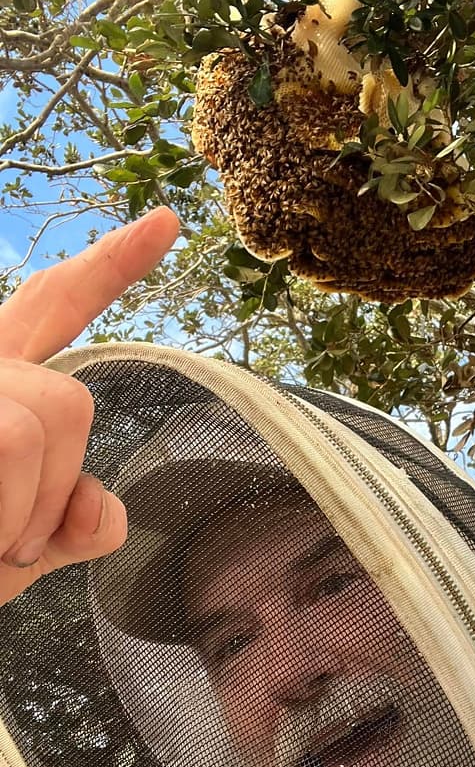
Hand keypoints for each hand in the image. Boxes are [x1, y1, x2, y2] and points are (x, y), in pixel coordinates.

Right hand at [0, 207, 179, 606]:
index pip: (58, 309)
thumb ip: (77, 522)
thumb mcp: (25, 544)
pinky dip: (15, 511)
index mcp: (0, 381)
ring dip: (33, 510)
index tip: (167, 221)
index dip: (112, 265)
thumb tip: (102, 505)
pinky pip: (15, 435)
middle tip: (22, 545)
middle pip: (70, 397)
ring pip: (50, 417)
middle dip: (63, 479)